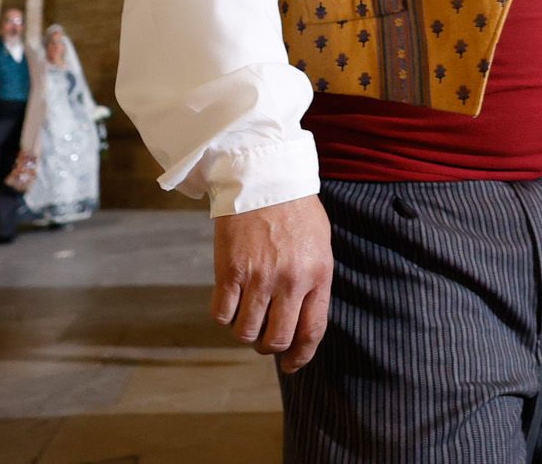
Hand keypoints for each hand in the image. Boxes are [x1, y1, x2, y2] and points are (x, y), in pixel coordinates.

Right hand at [213, 195, 333, 372]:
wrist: (264, 177)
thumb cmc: (295, 211)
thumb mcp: (319, 245)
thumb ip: (314, 282)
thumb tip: (303, 321)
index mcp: (318, 274)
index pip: (312, 331)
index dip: (301, 355)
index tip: (291, 365)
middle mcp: (291, 279)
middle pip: (277, 339)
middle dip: (268, 346)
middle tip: (263, 338)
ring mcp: (259, 276)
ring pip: (246, 332)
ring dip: (244, 332)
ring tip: (246, 316)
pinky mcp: (230, 269)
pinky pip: (222, 313)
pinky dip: (224, 316)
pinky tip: (228, 302)